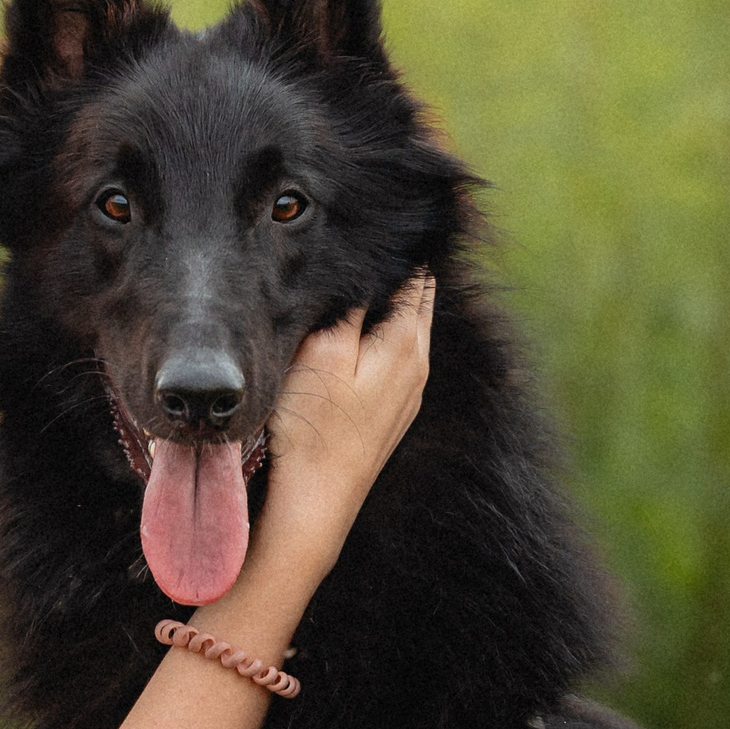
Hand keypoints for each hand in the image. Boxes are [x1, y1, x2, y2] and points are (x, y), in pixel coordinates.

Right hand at [241, 272, 435, 583]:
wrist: (312, 505)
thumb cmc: (311, 427)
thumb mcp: (324, 350)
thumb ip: (350, 303)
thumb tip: (365, 264)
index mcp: (407, 342)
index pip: (415, 274)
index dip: (397, 246)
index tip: (376, 223)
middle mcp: (418, 366)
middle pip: (414, 301)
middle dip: (396, 273)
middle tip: (365, 243)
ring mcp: (406, 396)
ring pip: (403, 332)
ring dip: (385, 306)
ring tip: (357, 282)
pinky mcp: (387, 418)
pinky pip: (390, 361)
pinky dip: (377, 340)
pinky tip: (349, 339)